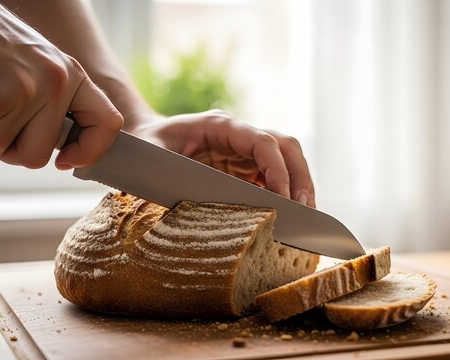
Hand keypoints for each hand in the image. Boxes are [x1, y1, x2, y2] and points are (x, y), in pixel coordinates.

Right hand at [0, 0, 122, 169]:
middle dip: (9, 148)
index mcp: (72, 76)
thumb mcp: (41, 64)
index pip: (107, 123)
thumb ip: (57, 103)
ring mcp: (21, 93)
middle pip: (37, 156)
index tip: (65, 160)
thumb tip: (66, 151)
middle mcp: (54, 84)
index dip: (90, 151)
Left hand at [132, 110, 315, 206]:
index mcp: (220, 125)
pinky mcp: (245, 167)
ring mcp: (244, 150)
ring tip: (304, 216)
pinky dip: (286, 194)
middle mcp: (239, 134)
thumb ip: (171, 173)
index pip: (263, 142)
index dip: (277, 169)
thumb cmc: (147, 145)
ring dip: (299, 186)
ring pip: (287, 160)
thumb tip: (192, 202)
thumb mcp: (153, 156)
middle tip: (304, 210)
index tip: (281, 198)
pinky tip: (288, 215)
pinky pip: (274, 177)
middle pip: (286, 147)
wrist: (144, 139)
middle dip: (299, 177)